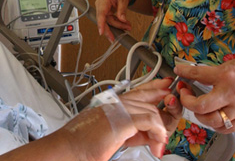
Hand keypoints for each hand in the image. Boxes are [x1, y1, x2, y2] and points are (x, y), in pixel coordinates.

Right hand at [61, 78, 180, 160]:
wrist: (68, 147)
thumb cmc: (84, 142)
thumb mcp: (113, 134)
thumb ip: (132, 131)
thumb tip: (149, 136)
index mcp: (114, 102)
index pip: (140, 90)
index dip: (156, 87)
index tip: (166, 88)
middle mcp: (117, 102)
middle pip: (150, 99)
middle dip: (165, 114)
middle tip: (166, 131)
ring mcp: (119, 109)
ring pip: (153, 111)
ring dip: (161, 131)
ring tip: (158, 146)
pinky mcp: (122, 121)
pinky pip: (151, 122)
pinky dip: (158, 133)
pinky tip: (156, 144)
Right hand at [95, 0, 131, 41]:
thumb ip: (122, 10)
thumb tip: (122, 19)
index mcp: (103, 1)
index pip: (101, 14)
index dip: (101, 23)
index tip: (101, 32)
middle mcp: (100, 6)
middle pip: (103, 20)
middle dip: (109, 30)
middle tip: (114, 39)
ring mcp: (101, 10)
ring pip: (108, 22)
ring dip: (118, 26)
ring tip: (128, 27)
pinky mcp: (105, 13)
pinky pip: (110, 20)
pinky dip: (117, 23)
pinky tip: (125, 25)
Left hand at [175, 55, 234, 132]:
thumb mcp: (232, 64)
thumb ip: (213, 72)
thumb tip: (193, 74)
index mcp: (228, 76)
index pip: (198, 75)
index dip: (184, 73)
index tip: (179, 72)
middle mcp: (232, 95)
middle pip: (201, 106)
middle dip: (187, 101)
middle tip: (185, 93)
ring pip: (210, 121)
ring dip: (199, 114)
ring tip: (197, 105)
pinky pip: (224, 128)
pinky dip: (214, 124)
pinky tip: (212, 115)